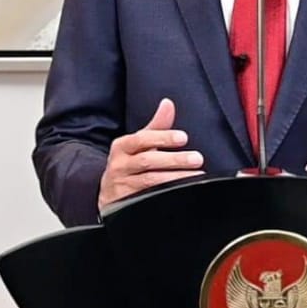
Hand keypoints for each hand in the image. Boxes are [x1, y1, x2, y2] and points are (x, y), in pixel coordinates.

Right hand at [98, 98, 204, 212]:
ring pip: (150, 181)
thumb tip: (168, 103)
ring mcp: (122, 186)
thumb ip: (156, 126)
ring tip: (196, 176)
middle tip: (197, 158)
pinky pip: (148, 198)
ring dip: (175, 178)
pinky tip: (182, 192)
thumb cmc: (128, 163)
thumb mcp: (139, 143)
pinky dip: (166, 194)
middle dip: (174, 160)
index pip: (141, 139)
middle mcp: (119, 165)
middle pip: (147, 161)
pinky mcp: (127, 203)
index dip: (163, 137)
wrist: (109, 193)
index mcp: (122, 147)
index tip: (183, 138)